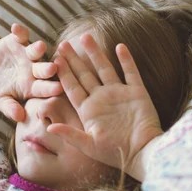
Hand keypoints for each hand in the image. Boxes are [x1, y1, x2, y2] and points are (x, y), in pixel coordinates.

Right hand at [0, 24, 62, 121]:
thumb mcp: (2, 101)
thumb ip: (10, 108)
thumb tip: (19, 117)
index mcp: (34, 86)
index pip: (45, 88)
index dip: (51, 88)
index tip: (58, 89)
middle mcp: (35, 69)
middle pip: (44, 68)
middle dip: (48, 68)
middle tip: (53, 68)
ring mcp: (28, 54)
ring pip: (36, 50)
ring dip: (37, 48)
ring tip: (39, 46)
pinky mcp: (18, 40)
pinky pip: (20, 34)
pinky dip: (18, 31)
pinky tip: (15, 28)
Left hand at [47, 34, 163, 173]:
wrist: (142, 153)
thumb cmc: (114, 153)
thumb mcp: (88, 145)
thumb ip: (70, 134)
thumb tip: (49, 126)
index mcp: (88, 110)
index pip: (72, 87)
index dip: (63, 74)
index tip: (54, 60)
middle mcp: (102, 99)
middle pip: (85, 74)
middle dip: (74, 59)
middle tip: (63, 43)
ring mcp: (119, 94)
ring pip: (105, 69)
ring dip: (96, 53)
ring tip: (85, 37)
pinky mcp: (137, 93)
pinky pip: (130, 72)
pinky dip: (126, 60)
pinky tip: (120, 46)